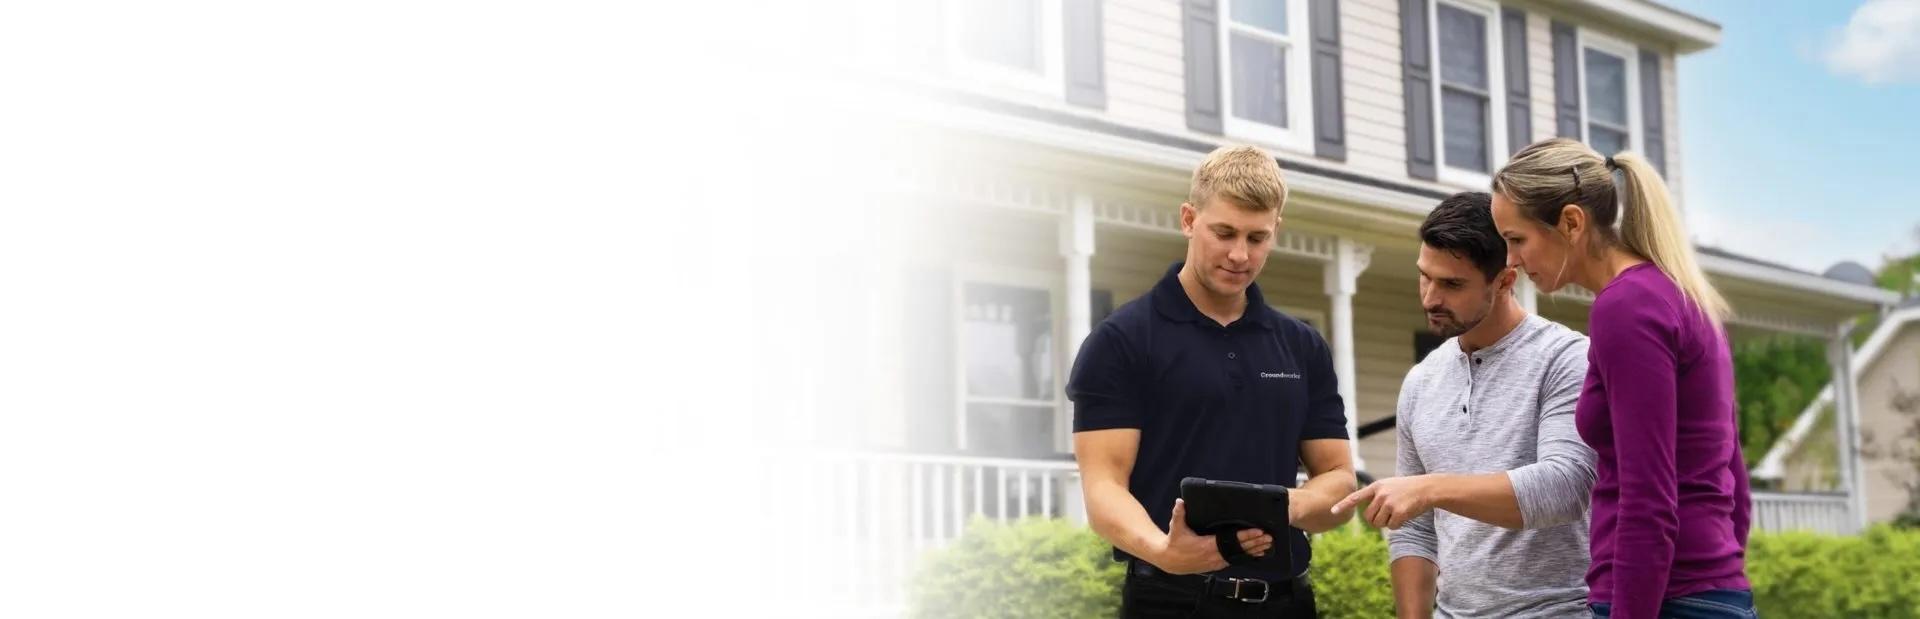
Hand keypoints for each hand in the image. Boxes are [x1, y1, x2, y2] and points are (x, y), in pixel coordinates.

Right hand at [1151, 499, 1271, 574]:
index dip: (1246, 536)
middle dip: (1256, 543)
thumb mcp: (1175, 528)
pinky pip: (1235, 560)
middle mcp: (1214, 556)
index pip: (1231, 540)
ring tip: (1267, 545)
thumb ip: (1179, 514)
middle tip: (1269, 537)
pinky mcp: (1217, 565)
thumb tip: (1180, 502)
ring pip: (1239, 556)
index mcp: (1207, 546)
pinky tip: (1256, 553)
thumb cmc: (1175, 543)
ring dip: (1254, 550)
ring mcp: (1216, 562)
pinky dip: (1246, 556)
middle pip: (1240, 549)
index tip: (1258, 531)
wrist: (1171, 561)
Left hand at [1332, 475, 1438, 529]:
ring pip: (1379, 524)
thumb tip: (1368, 516)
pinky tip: (1405, 515)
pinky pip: (1392, 527)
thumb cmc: (1407, 489)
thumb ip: (1376, 496)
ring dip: (1387, 523)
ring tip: (1397, 512)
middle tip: (1388, 515)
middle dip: (1376, 520)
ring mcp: (1389, 503)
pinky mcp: (1399, 512)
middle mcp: (1380, 494)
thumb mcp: (1389, 486)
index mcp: (1376, 487)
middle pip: (1368, 518)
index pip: (1355, 497)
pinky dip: (1398, 525)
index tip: (1332, 511)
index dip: (1343, 505)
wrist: (1427, 488)